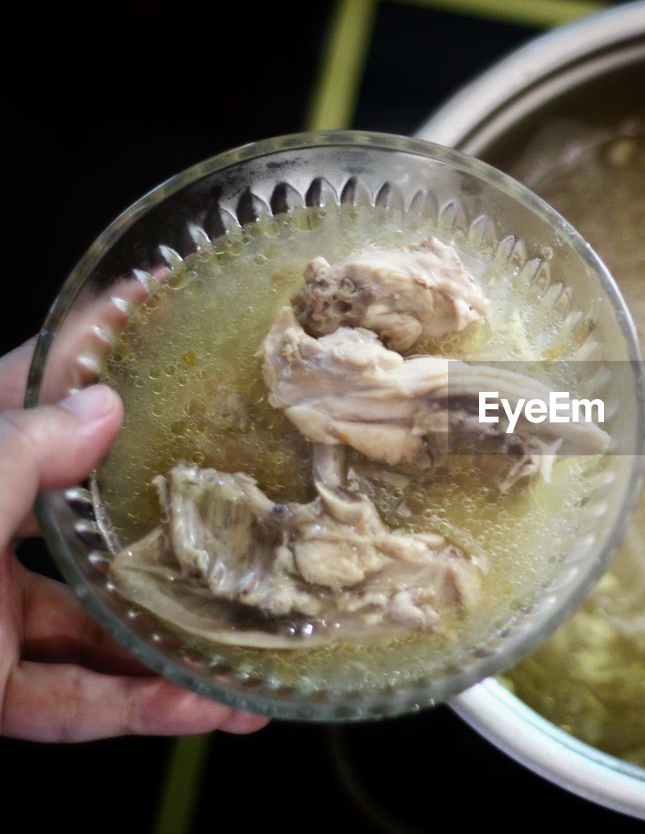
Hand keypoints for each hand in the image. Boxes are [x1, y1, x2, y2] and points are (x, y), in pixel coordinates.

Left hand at [0, 338, 268, 740]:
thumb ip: (19, 453)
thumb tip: (98, 406)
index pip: (28, 391)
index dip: (89, 342)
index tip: (155, 301)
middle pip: (85, 512)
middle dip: (166, 507)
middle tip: (240, 486)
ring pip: (94, 621)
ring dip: (175, 637)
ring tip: (258, 633)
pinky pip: (76, 697)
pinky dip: (140, 706)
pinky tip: (204, 706)